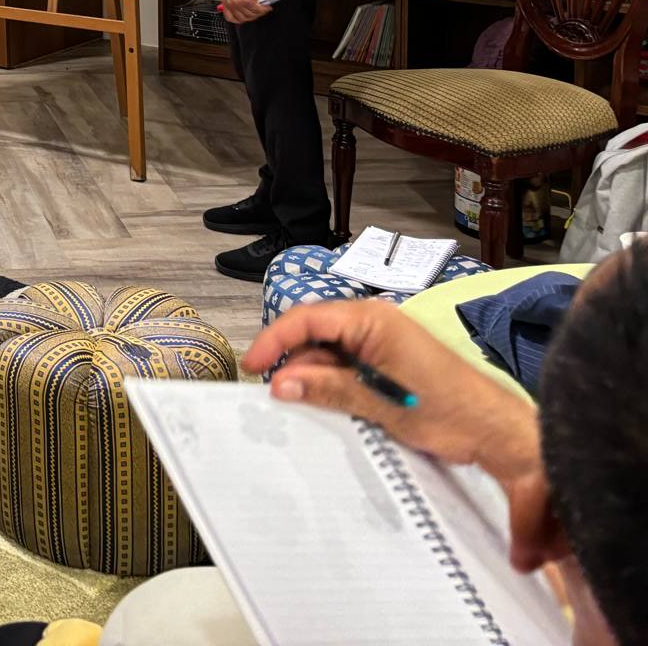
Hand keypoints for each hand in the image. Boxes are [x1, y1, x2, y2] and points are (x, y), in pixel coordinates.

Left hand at [217, 0, 268, 23]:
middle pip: (243, 18)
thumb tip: (246, 10)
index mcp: (226, 0)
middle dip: (253, 17)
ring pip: (252, 15)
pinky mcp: (248, 0)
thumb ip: (238, 1)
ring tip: (264, 8)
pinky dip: (264, 9)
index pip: (230, 17)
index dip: (239, 19)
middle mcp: (231, 3)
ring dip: (260, 13)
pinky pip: (258, 9)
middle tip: (259, 13)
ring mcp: (239, 3)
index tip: (246, 18)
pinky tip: (267, 6)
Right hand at [243, 300, 541, 485]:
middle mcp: (376, 321)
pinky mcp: (391, 358)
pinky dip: (333, 381)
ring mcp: (384, 339)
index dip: (274, 341)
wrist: (499, 433)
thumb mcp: (382, 404)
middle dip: (292, 361)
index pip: (307, 319)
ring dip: (313, 374)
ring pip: (330, 350)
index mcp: (374, 320)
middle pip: (315, 332)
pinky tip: (327, 403)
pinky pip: (349, 362)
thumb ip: (329, 389)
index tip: (251, 367)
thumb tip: (281, 385)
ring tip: (299, 405)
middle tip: (273, 395)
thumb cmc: (449, 412)